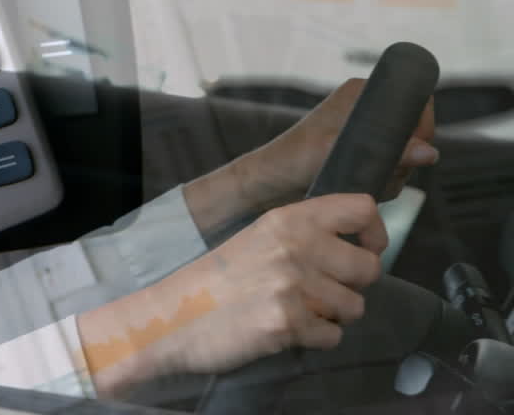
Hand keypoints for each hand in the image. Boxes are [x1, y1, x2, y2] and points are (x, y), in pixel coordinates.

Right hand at [80, 194, 387, 394]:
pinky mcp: (287, 322)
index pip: (362, 209)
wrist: (173, 317)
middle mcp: (295, 246)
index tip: (364, 250)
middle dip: (353, 286)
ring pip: (355, 306)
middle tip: (322, 291)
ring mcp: (292, 285)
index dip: (374, 233)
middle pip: (369, 267)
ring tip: (296, 310)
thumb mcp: (259, 238)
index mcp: (288, 219)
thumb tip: (360, 248)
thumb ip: (303, 235)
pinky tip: (286, 329)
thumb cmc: (216, 279)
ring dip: (332, 315)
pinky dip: (315, 339)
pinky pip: (332, 336)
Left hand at [234, 78, 437, 210]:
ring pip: (406, 155)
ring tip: (366, 180)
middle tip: (384, 172)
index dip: (422, 127)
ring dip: (393, 174)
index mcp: (362, 92)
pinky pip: (392, 169)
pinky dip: (384, 182)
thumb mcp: (342, 154)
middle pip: (416, 133)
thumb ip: (386, 153)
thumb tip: (430, 153)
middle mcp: (367, 108)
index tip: (413, 151)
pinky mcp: (363, 154)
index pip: (416, 100)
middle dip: (405, 159)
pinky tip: (363, 186)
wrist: (271, 181)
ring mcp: (366, 132)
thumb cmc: (295, 159)